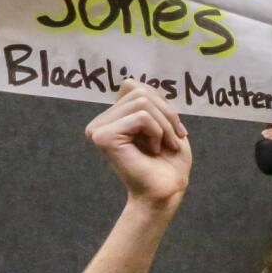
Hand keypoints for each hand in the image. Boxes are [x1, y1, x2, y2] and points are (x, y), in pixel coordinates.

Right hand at [85, 80, 190, 208]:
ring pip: (142, 102)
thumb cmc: (169, 161)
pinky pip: (141, 117)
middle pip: (140, 91)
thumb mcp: (164, 122)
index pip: (135, 86)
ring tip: (164, 146)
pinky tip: (153, 151)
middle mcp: (99, 122)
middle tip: (173, 140)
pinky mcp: (103, 137)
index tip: (173, 129)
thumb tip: (130, 81)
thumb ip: (148, 101)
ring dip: (164, 125)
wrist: (167, 190)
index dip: (161, 103)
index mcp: (112, 118)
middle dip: (167, 114)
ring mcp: (98, 129)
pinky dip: (157, 133)